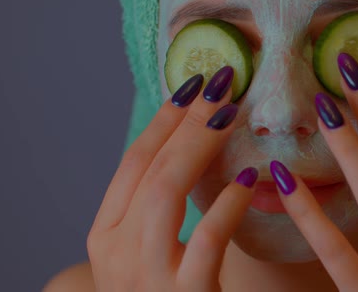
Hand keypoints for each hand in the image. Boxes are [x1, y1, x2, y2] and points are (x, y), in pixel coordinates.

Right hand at [87, 67, 257, 291]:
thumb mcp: (150, 248)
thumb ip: (160, 203)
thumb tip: (193, 138)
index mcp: (105, 234)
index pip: (133, 162)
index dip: (164, 120)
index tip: (193, 85)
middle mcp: (115, 253)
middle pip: (151, 168)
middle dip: (188, 121)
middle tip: (222, 84)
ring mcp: (145, 278)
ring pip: (167, 193)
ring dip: (201, 146)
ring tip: (231, 114)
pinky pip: (206, 241)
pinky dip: (227, 205)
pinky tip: (252, 180)